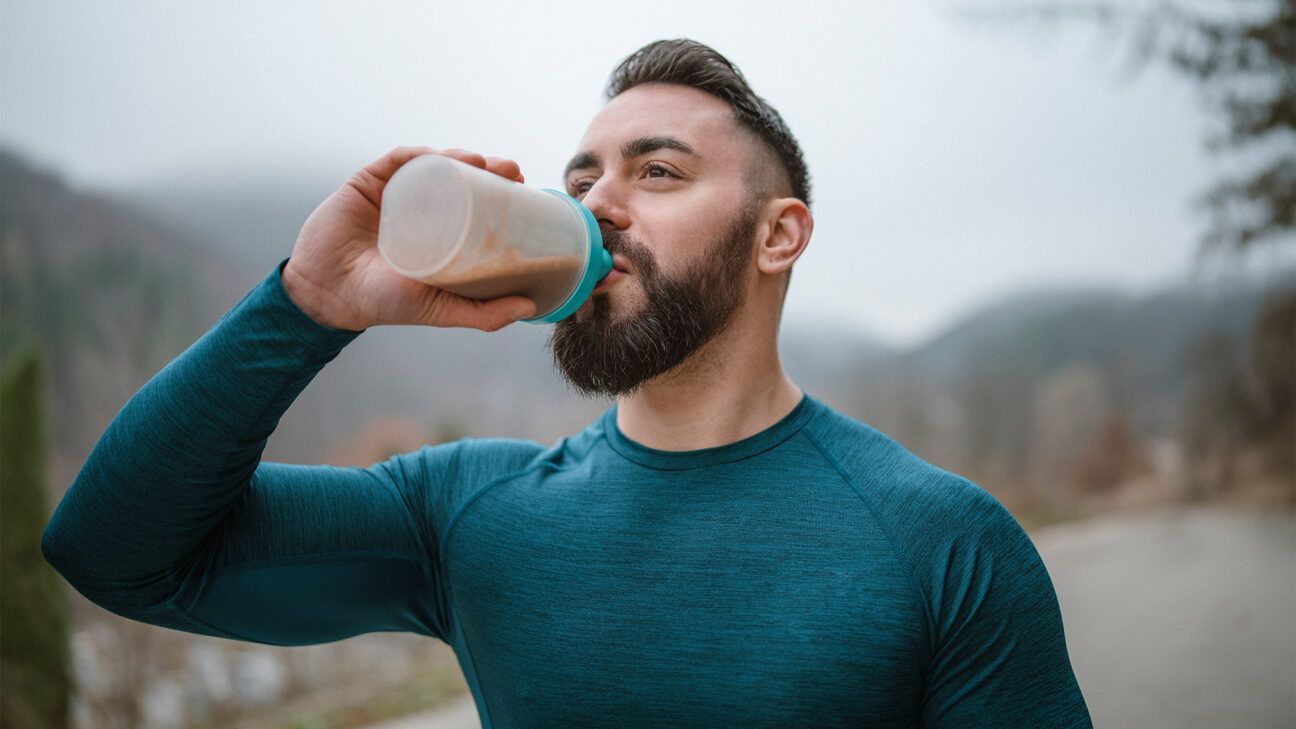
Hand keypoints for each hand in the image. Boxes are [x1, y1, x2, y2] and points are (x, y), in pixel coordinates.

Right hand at [282, 147, 536, 331]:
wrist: (328, 295)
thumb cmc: (383, 303)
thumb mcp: (441, 308)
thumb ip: (483, 314)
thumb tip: (530, 307)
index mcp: (439, 232)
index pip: (476, 204)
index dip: (501, 192)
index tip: (524, 187)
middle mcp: (420, 208)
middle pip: (460, 179)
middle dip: (488, 169)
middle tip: (512, 171)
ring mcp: (394, 194)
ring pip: (433, 165)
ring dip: (460, 157)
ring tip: (482, 161)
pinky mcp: (367, 183)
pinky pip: (396, 160)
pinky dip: (419, 154)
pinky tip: (439, 156)